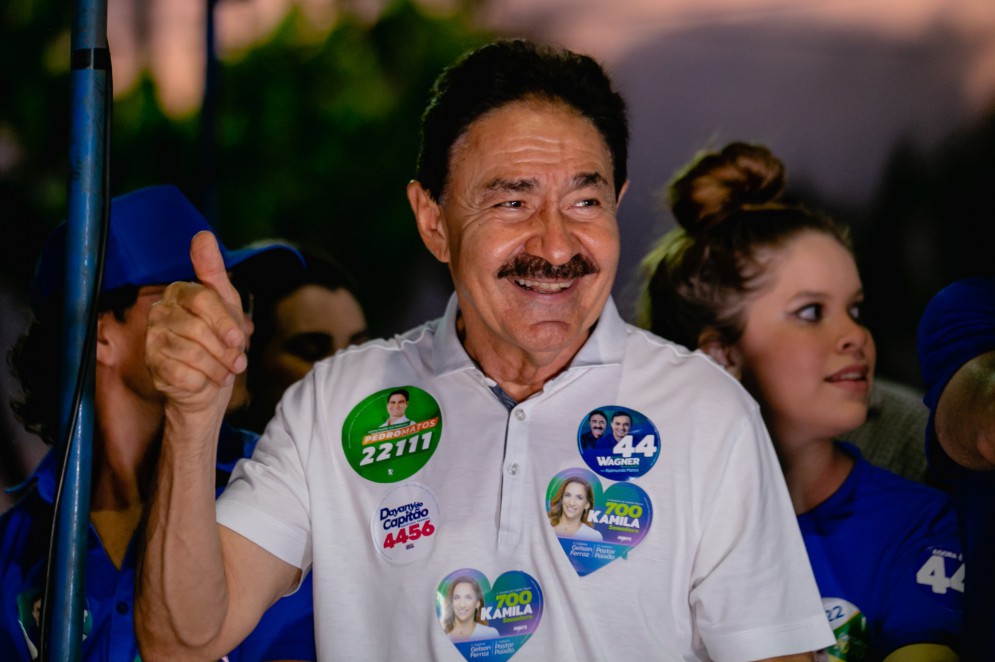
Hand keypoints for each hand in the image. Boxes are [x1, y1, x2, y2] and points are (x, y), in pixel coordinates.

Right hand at [146, 231, 248, 415]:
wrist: (209, 385)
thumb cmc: (219, 340)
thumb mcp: (225, 303)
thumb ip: (213, 271)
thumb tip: (203, 235)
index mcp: (178, 292)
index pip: (202, 298)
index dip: (224, 321)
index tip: (238, 339)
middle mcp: (160, 312)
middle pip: (198, 328)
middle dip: (224, 350)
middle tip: (236, 362)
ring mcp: (153, 339)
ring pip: (191, 353)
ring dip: (217, 368)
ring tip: (225, 372)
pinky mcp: (152, 366)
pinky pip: (182, 374)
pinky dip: (203, 381)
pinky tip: (207, 381)